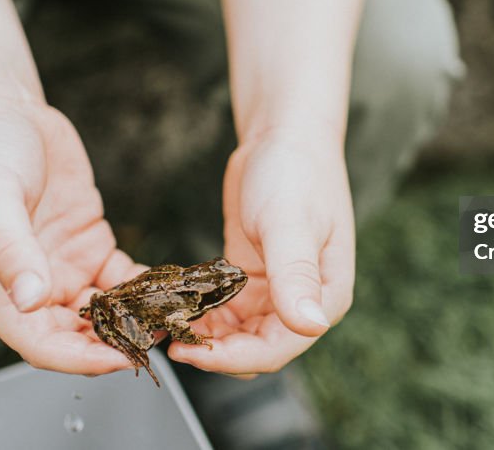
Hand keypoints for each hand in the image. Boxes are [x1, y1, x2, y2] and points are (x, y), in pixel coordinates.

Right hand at [0, 100, 144, 373]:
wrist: (4, 113)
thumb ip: (10, 250)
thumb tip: (30, 299)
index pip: (39, 344)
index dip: (79, 358)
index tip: (119, 358)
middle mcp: (33, 287)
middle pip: (77, 336)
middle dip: (115, 344)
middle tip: (160, 339)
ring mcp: (64, 268)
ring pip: (104, 312)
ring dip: (135, 319)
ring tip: (174, 317)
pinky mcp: (90, 245)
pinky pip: (121, 279)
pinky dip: (144, 287)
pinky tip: (171, 288)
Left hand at [169, 131, 354, 374]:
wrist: (283, 136)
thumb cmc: (296, 172)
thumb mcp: (290, 222)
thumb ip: (296, 275)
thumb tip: (311, 324)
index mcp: (325, 295)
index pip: (279, 348)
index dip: (233, 358)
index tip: (191, 353)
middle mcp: (302, 300)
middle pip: (257, 349)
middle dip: (215, 351)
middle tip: (170, 340)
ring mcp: (277, 291)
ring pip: (239, 335)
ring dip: (207, 336)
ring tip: (168, 325)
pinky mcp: (253, 279)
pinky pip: (228, 311)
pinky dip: (204, 314)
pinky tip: (178, 307)